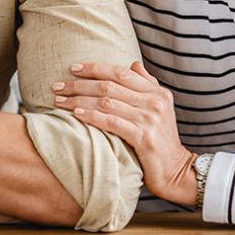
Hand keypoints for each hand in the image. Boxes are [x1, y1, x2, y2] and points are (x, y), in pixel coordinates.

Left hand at [52, 61, 197, 205]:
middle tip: (58, 86)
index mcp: (157, 91)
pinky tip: (76, 114)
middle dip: (80, 84)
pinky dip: (91, 116)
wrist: (176, 170)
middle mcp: (155, 101)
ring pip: (107, 102)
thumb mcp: (160, 108)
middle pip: (110, 86)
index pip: (121, 72)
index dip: (95, 68)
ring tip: (59, 101)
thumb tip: (133, 64)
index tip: (73, 68)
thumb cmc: (162, 140)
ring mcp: (150, 118)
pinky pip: (111, 122)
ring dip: (79, 100)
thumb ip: (147, 85)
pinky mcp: (144, 137)